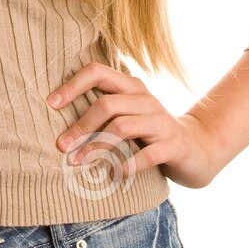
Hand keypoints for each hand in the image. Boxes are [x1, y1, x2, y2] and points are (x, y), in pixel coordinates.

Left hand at [47, 62, 218, 189]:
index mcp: (131, 87)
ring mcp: (161, 122)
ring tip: (78, 162)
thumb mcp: (128, 114)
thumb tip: (54, 112)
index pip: (98, 72)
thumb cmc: (150, 132)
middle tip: (61, 146)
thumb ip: (103, 108)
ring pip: (122, 127)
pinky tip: (112, 175)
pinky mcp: (172, 146)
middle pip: (106, 104)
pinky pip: (147, 155)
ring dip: (96, 146)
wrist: (198, 149)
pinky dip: (126, 166)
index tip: (50, 103)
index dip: (72, 85)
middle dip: (80, 126)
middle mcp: (146, 100)